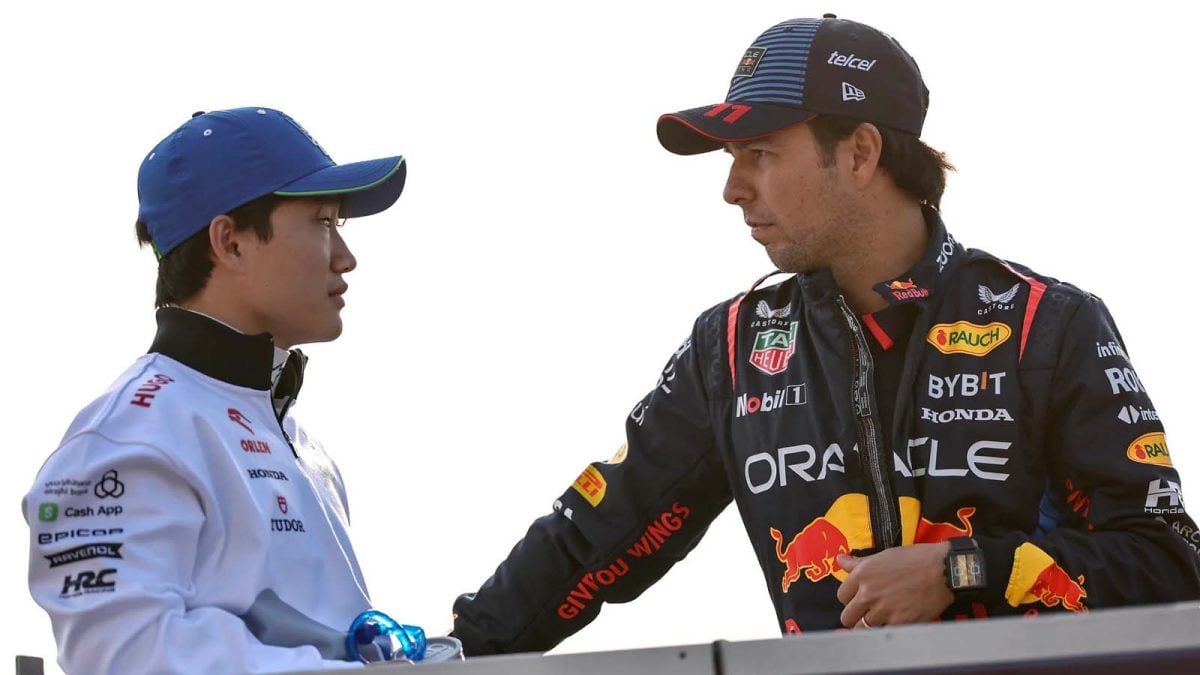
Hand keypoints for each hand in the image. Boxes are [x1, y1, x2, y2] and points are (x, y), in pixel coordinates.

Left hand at [835, 542, 953, 627]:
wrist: (944, 570)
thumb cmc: (915, 559)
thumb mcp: (883, 556)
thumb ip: (858, 563)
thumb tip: (839, 560)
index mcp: (862, 574)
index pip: (841, 596)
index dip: (850, 599)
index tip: (859, 599)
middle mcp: (868, 593)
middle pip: (847, 616)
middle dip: (855, 616)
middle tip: (866, 613)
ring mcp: (883, 610)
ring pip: (862, 629)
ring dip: (869, 626)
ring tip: (880, 620)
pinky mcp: (900, 623)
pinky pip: (882, 635)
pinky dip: (885, 633)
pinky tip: (892, 626)